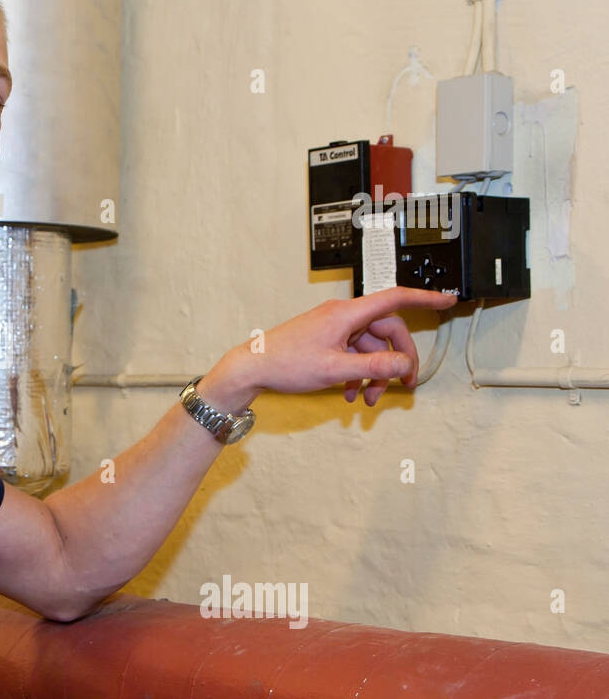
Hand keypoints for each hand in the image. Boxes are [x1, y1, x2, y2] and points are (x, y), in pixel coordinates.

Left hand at [225, 287, 457, 406]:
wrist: (252, 368)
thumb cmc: (285, 363)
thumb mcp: (335, 369)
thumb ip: (373, 366)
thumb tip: (403, 364)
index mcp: (347, 314)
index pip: (395, 299)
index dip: (424, 299)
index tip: (447, 301)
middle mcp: (342, 316)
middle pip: (386, 331)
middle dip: (397, 360)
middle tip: (403, 386)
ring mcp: (333, 328)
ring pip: (369, 347)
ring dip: (374, 373)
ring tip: (369, 399)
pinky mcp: (325, 340)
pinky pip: (353, 353)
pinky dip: (358, 373)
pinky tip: (352, 394)